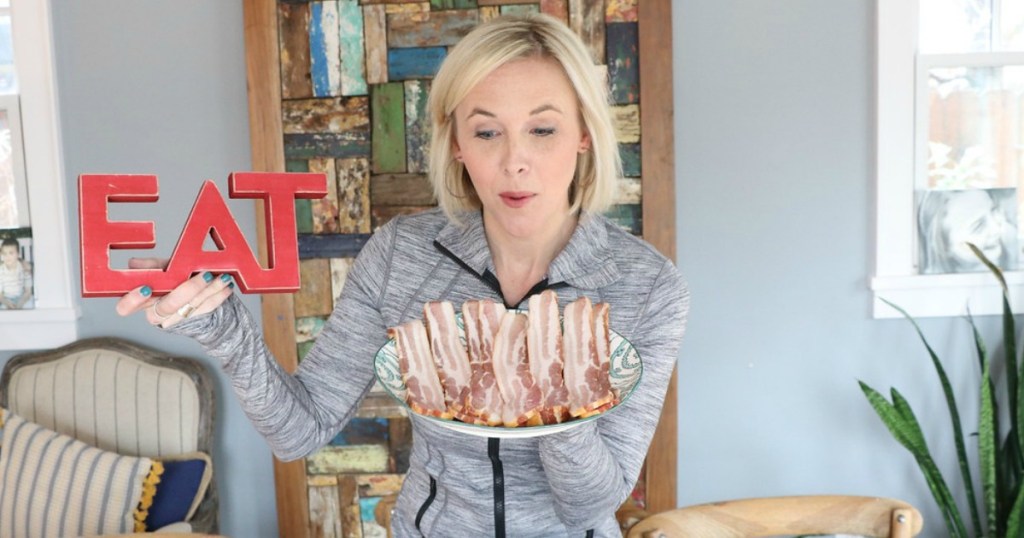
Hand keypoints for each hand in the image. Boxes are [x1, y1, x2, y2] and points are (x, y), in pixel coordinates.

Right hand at [115, 258, 234, 328]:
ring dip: (210, 289)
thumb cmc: (176, 280)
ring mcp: (178, 318)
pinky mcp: (196, 320)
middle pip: (167, 306)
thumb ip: (152, 266)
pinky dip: (219, 296)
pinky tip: (227, 286)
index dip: (132, 300)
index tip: (146, 288)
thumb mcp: (164, 269)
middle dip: (186, 289)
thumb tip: (133, 263)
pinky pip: (208, 308)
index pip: (126, 306)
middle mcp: (158, 312)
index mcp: (143, 300)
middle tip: (204, 275)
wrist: (200, 298)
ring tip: (221, 277)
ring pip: (192, 306)